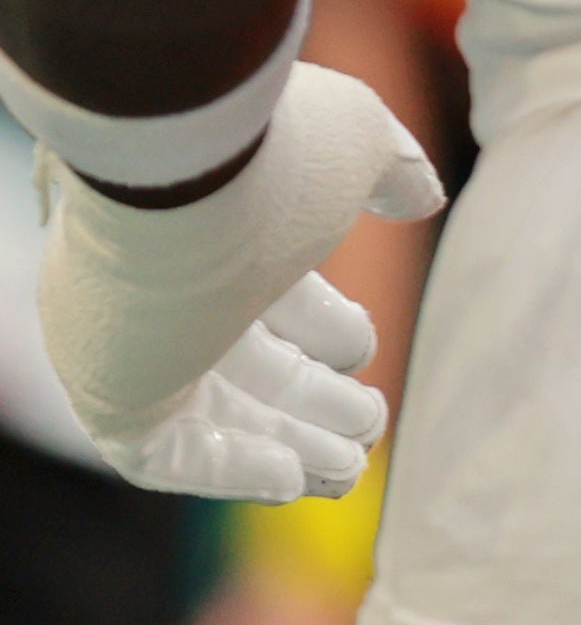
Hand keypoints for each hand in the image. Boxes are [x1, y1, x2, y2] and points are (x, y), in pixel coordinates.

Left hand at [35, 69, 439, 501]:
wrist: (168, 175)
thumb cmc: (266, 152)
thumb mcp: (354, 144)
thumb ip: (393, 170)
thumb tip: (424, 197)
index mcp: (215, 228)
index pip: (271, 295)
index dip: (324, 329)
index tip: (360, 355)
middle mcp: (170, 292)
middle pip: (247, 364)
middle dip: (313, 403)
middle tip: (368, 429)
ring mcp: (135, 346)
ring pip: (215, 416)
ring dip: (286, 446)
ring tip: (348, 471)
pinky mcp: (111, 395)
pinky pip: (162, 455)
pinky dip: (228, 469)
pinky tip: (288, 481)